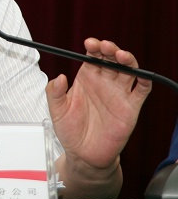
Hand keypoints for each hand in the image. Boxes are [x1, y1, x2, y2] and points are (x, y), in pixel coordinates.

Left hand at [47, 38, 150, 168]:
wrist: (83, 155)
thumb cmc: (70, 131)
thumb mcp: (56, 110)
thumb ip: (54, 93)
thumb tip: (59, 77)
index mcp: (86, 78)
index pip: (93, 56)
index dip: (93, 47)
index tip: (89, 43)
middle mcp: (104, 82)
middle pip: (111, 58)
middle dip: (109, 49)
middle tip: (104, 47)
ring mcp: (118, 93)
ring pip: (128, 69)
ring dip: (126, 60)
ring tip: (119, 55)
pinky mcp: (131, 107)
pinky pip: (141, 90)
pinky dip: (144, 80)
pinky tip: (139, 75)